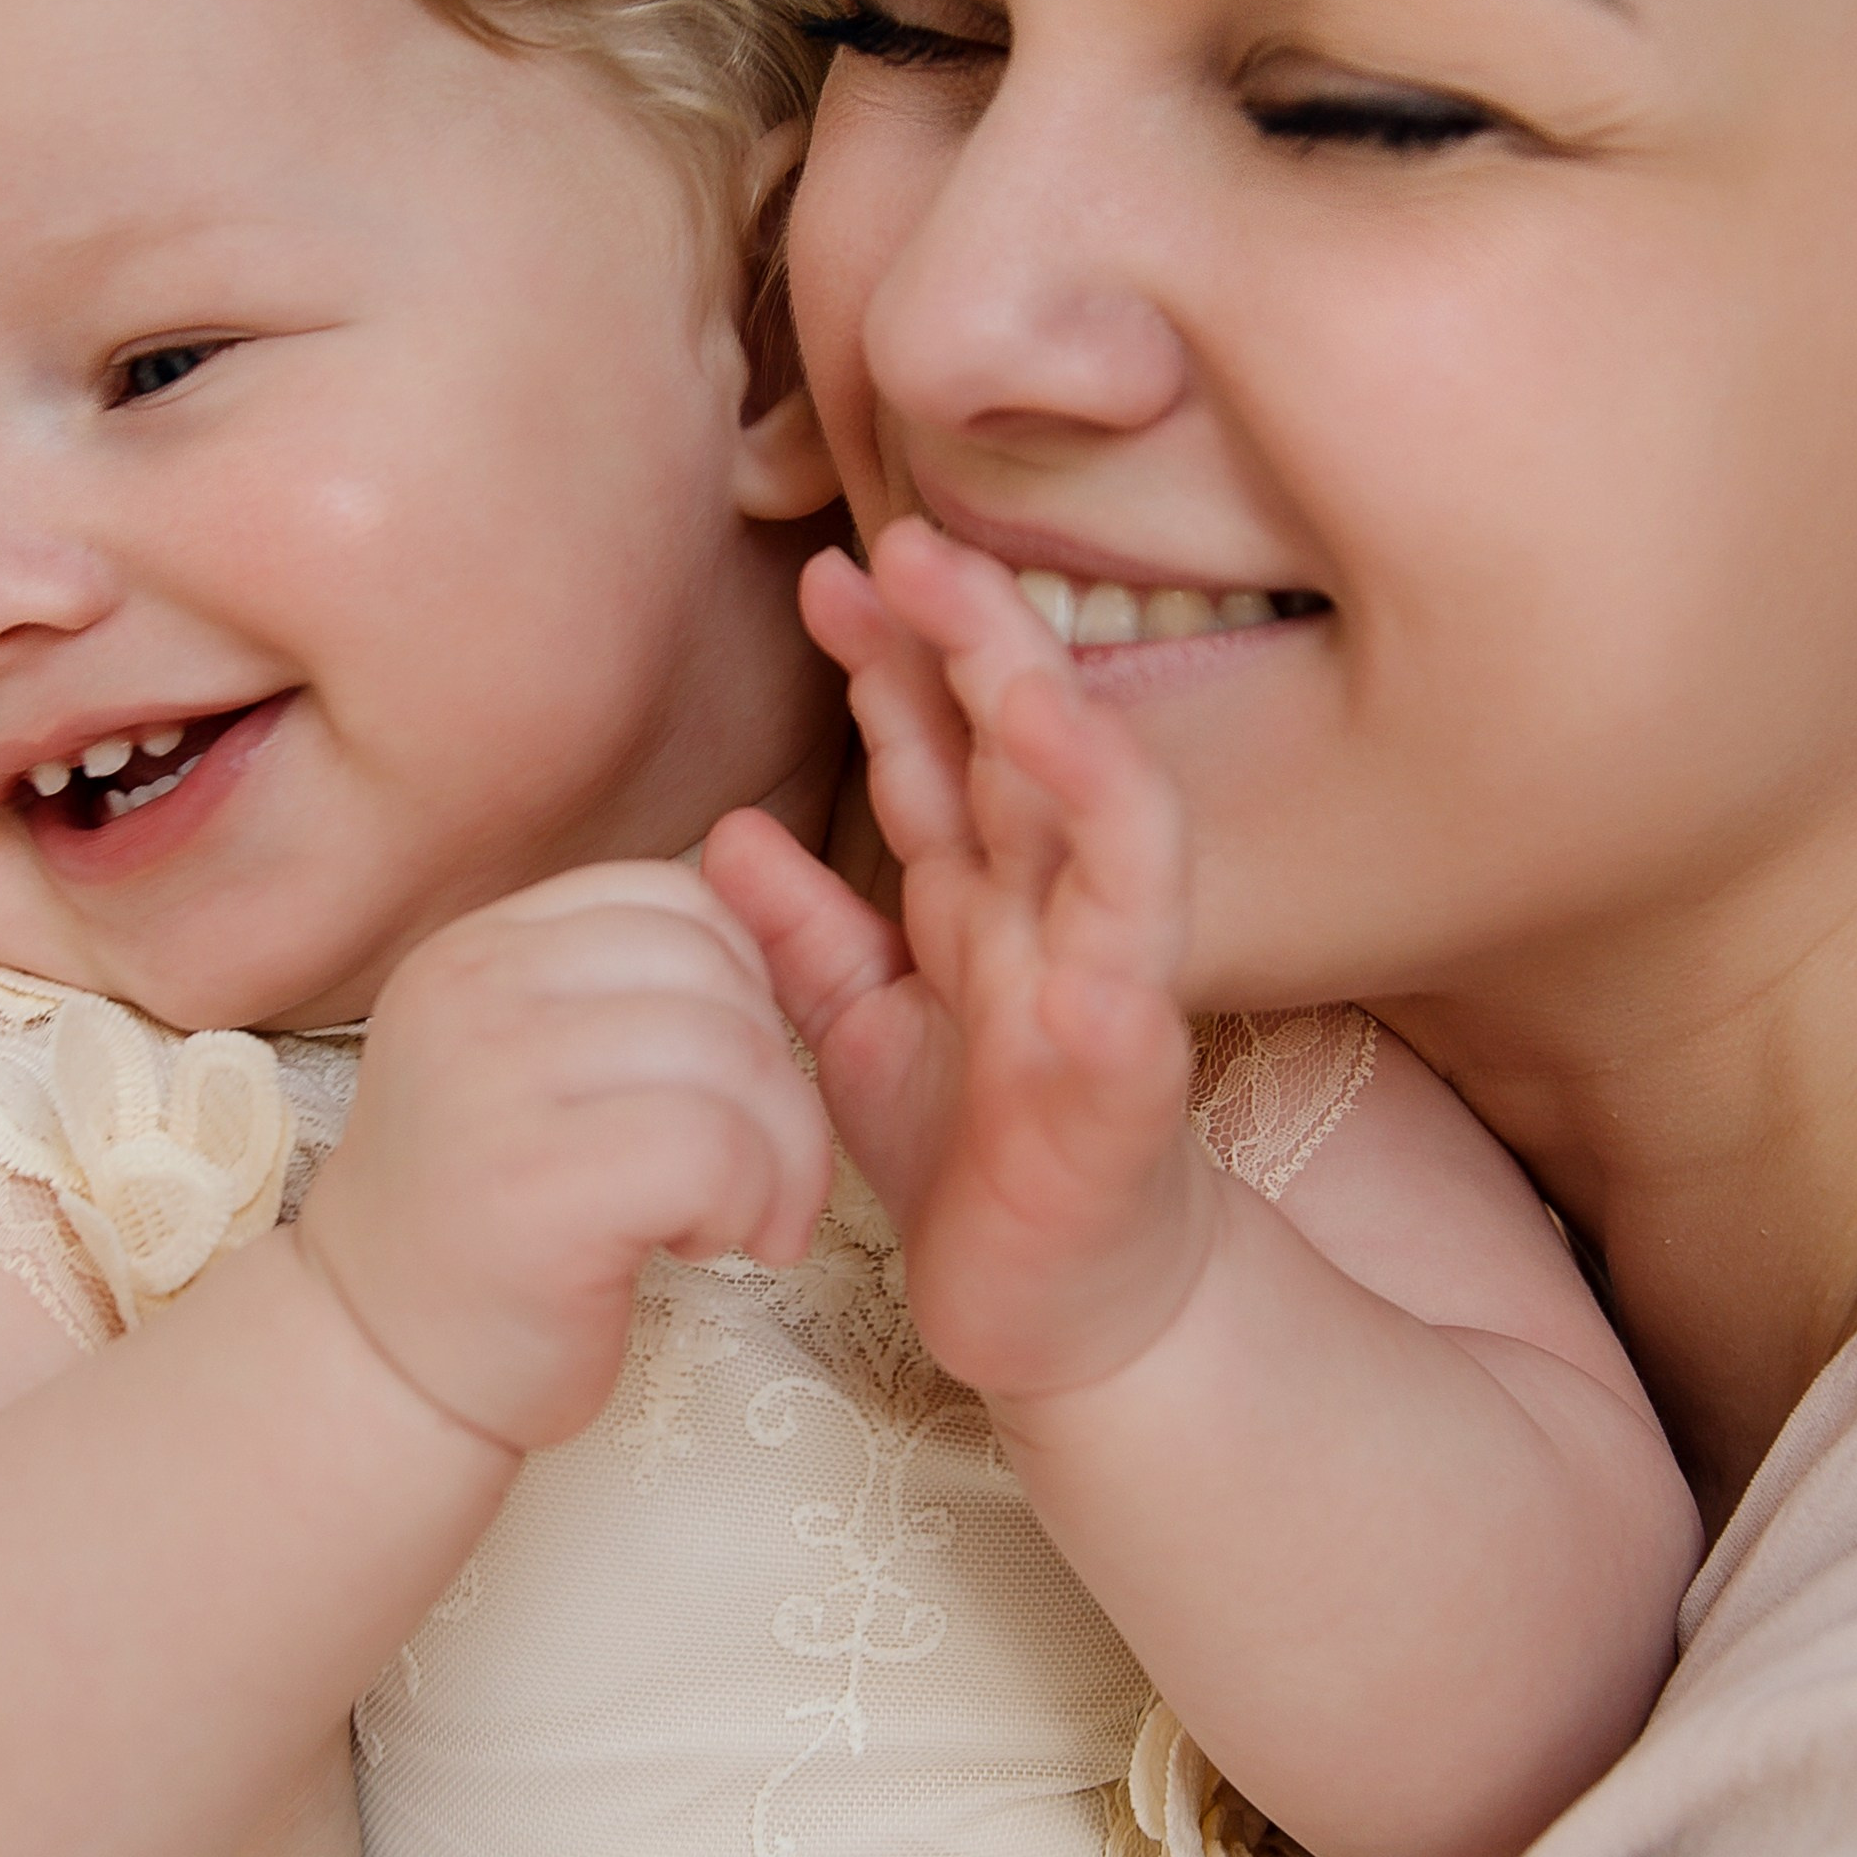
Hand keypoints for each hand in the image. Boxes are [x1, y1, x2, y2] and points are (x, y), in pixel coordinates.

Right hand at [296, 863, 833, 1452]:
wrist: (372, 1368)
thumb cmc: (485, 1226)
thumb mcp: (526, 1063)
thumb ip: (614, 985)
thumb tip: (764, 883)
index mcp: (474, 951)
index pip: (671, 898)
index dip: (741, 989)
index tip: (719, 1088)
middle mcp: (471, 994)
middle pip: (717, 972)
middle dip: (776, 1079)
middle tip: (748, 1174)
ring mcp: (494, 1084)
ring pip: (734, 1056)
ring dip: (777, 1153)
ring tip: (728, 1217)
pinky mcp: (535, 1187)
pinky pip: (717, 1149)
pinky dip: (749, 1202)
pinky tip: (700, 1245)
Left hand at [703, 521, 1215, 1402]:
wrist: (1055, 1306)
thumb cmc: (973, 1155)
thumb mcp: (858, 1025)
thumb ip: (805, 927)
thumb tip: (725, 829)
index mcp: (987, 891)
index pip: (944, 744)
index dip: (894, 655)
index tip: (827, 570)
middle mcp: (1054, 920)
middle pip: (1030, 753)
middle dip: (984, 645)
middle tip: (913, 550)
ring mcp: (1102, 1001)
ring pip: (1115, 856)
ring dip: (1081, 770)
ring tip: (1025, 694)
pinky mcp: (1125, 1108)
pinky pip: (1132, 1035)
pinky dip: (1114, 990)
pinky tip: (1086, 965)